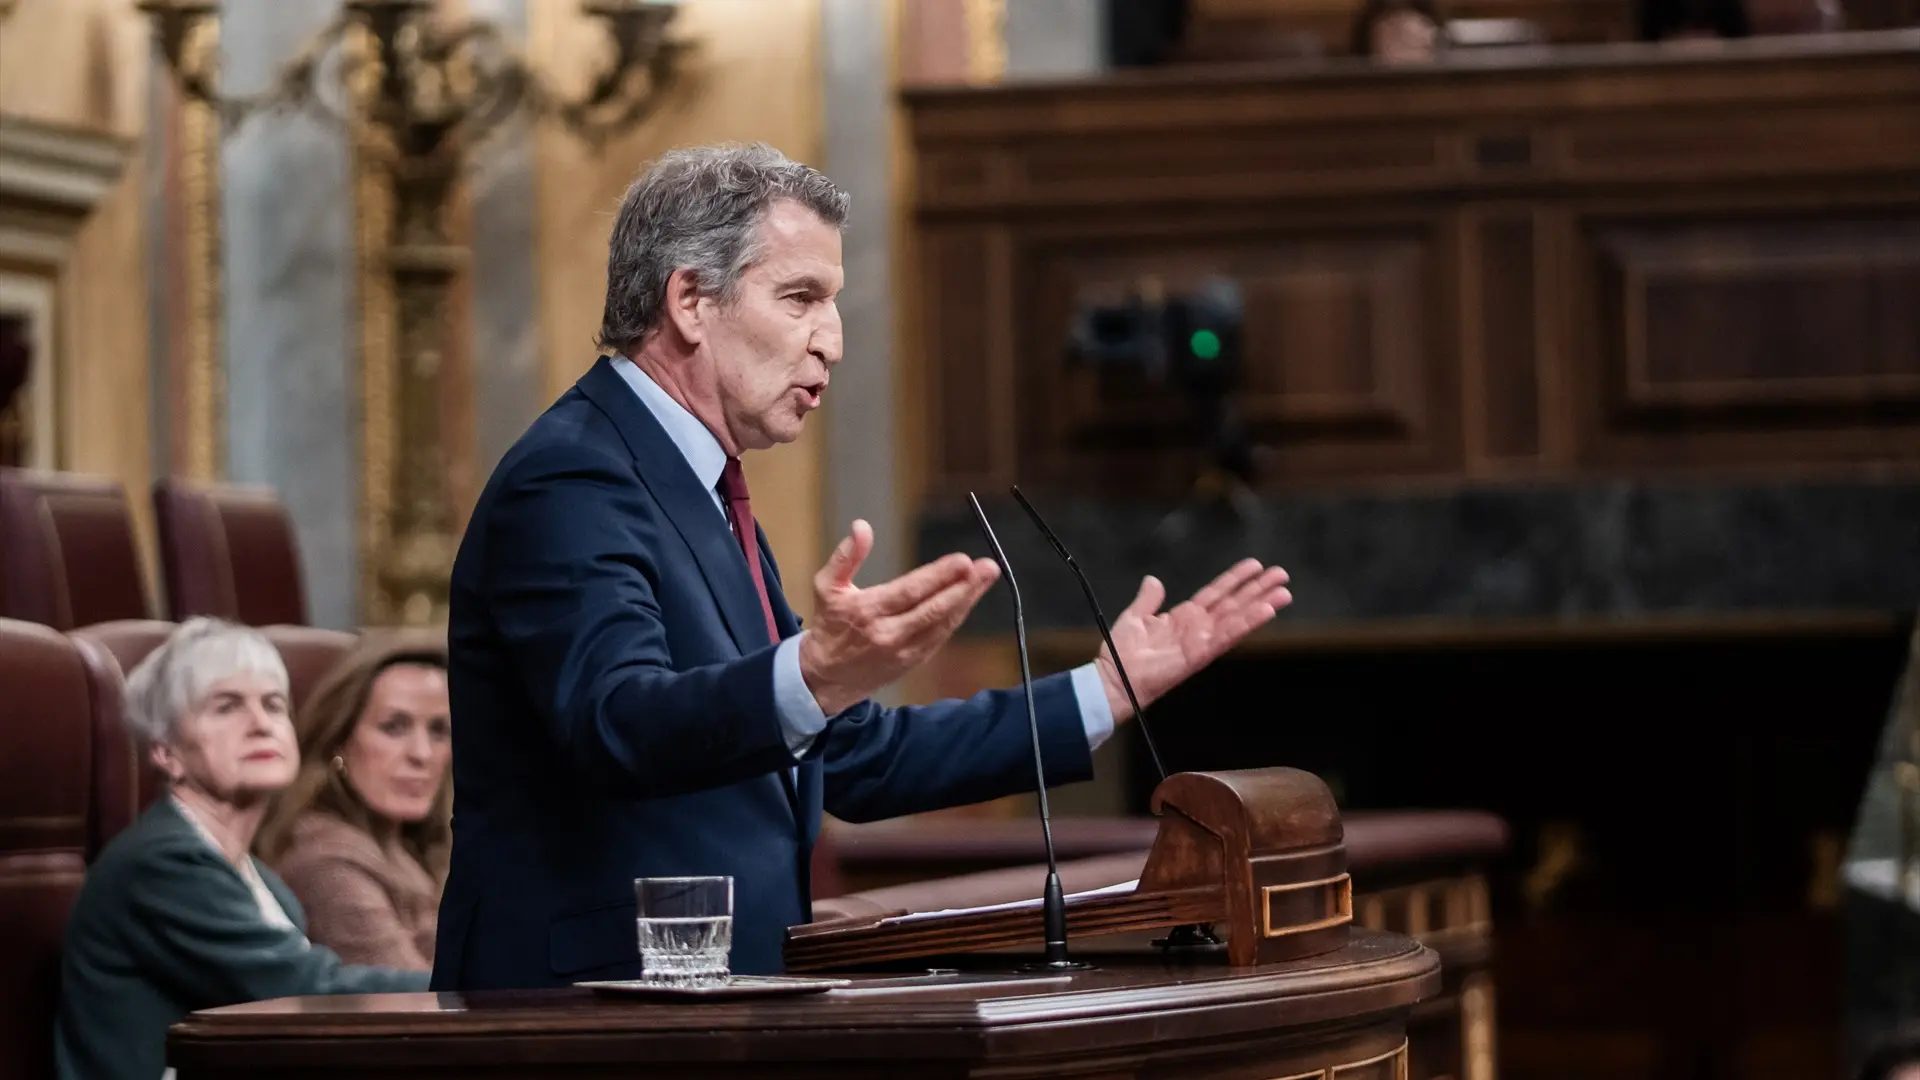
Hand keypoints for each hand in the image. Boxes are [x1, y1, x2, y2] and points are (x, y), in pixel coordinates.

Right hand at [798, 519, 1000, 715]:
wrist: (826, 677)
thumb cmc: (830, 625)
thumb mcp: (827, 587)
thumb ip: (846, 557)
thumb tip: (861, 526)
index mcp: (868, 611)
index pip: (910, 591)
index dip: (938, 576)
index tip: (962, 560)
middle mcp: (889, 633)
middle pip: (933, 609)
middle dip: (964, 587)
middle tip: (988, 568)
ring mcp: (903, 651)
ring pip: (942, 624)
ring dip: (967, 601)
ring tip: (986, 578)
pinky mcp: (913, 661)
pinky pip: (940, 636)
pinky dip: (956, 617)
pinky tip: (969, 599)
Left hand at [1097, 558, 1291, 722]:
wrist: (1114, 676)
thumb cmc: (1122, 652)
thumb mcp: (1135, 617)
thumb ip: (1148, 599)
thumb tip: (1153, 580)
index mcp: (1184, 617)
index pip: (1216, 593)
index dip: (1235, 579)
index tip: (1255, 565)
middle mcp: (1198, 628)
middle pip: (1234, 603)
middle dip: (1258, 589)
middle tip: (1282, 574)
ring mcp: (1202, 641)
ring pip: (1237, 618)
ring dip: (1261, 605)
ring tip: (1284, 592)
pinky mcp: (1201, 654)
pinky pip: (1227, 635)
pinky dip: (1247, 623)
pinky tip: (1266, 611)